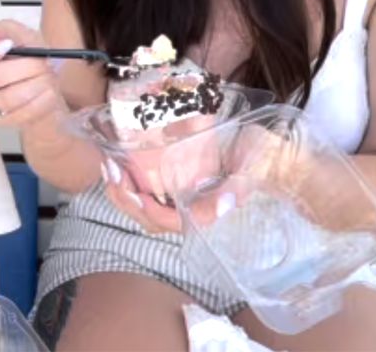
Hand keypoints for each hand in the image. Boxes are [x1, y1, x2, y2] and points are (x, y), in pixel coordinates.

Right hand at [0, 20, 65, 132]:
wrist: (47, 85)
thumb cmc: (28, 58)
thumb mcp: (21, 35)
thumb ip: (2, 30)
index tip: (5, 46)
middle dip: (18, 68)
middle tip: (39, 61)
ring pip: (6, 99)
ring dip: (34, 83)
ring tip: (47, 74)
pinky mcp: (3, 121)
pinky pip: (22, 113)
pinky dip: (40, 98)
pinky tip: (48, 89)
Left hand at [101, 119, 284, 234]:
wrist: (268, 152)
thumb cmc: (261, 161)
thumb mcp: (251, 170)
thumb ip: (239, 187)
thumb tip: (225, 204)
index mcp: (205, 210)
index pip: (170, 222)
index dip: (150, 212)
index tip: (136, 191)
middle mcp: (189, 208)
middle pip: (148, 217)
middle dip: (126, 198)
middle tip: (112, 171)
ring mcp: (180, 198)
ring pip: (142, 207)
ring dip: (121, 191)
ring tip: (108, 166)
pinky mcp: (174, 183)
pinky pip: (145, 191)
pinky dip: (128, 181)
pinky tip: (116, 162)